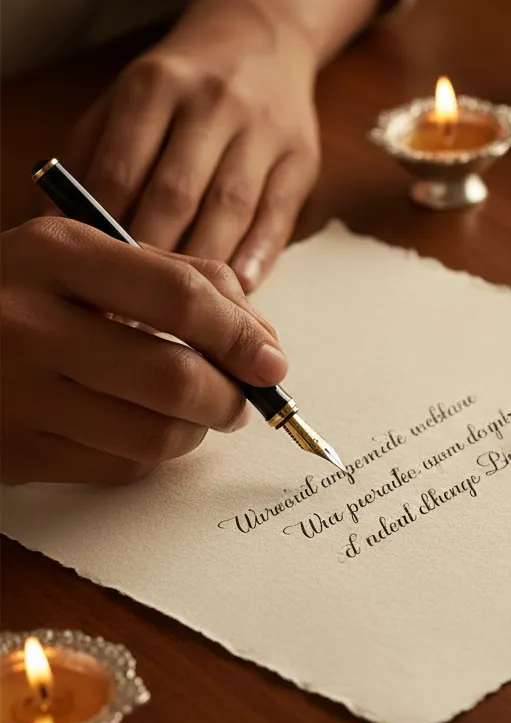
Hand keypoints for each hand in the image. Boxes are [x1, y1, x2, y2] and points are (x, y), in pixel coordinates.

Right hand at [0, 217, 287, 484]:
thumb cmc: (27, 298)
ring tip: (192, 415)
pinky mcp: (11, 453)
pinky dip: (150, 455)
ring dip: (195, 432)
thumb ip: (183, 282)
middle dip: (229, 398)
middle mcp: (25, 321)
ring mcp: (13, 393)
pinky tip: (138, 429)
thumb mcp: (89, 261)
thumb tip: (265, 344)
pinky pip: (120, 468)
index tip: (272, 363)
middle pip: (175, 377)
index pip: (180, 298)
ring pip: (156, 435)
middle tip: (238, 401)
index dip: (242, 336)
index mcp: (53, 254)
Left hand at [64, 0, 320, 290]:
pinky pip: (275, 218)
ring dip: (206, 267)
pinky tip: (240, 289)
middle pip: (177, 196)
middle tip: (138, 310)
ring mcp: (261, 132)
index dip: (107, 232)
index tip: (97, 280)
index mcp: (155, 86)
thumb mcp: (129, 102)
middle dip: (154, 259)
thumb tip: (67, 229)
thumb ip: (97, 158)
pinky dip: (256, 258)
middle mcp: (211, 104)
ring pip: (229, 211)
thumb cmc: (184, 88)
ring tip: (185, 313)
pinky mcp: (300, 160)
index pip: (122, 171)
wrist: (262, 44)